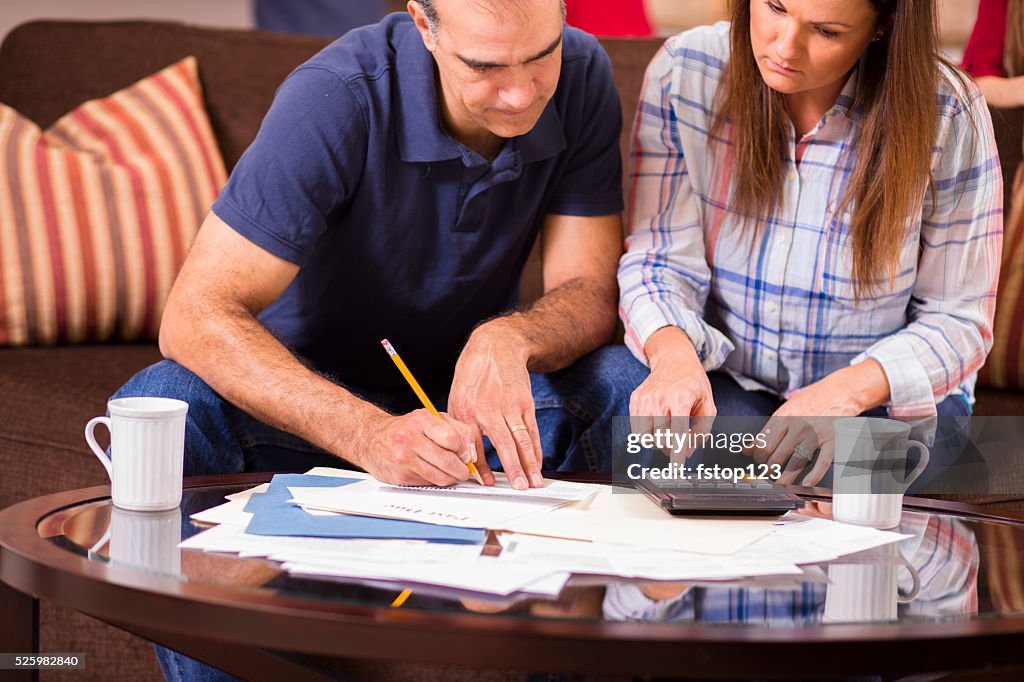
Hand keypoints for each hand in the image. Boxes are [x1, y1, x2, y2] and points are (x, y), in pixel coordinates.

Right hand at [361, 409, 477, 485]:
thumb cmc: (407, 428)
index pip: (452, 439)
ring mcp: (403, 459)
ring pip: (440, 477)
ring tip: (451, 473)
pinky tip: (433, 473)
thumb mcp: (433, 419)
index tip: (467, 454)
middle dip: (462, 470)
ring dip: (451, 478)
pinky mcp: (399, 476)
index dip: (464, 450)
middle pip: (447, 461)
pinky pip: (428, 484)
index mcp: (421, 420)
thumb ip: (458, 430)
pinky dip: (436, 481)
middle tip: (464, 470)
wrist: (372, 439)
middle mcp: (409, 439)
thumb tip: (473, 453)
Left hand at [449, 325, 543, 489]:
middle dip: (513, 469)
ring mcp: (509, 406)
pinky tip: (538, 461)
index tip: (489, 483)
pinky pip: (531, 430)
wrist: (495, 348)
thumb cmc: (472, 378)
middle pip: (504, 445)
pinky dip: (536, 447)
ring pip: (522, 439)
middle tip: (519, 487)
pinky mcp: (524, 402)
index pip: (475, 446)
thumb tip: (468, 459)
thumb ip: (461, 429)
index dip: (482, 467)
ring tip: (534, 481)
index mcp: (466, 412)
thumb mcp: (457, 401)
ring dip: (530, 462)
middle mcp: (488, 409)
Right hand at [630, 327, 715, 460]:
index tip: (676, 469)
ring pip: (645, 437)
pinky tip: (658, 425)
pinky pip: (637, 429)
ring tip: (668, 435)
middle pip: (661, 438)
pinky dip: (647, 434)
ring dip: (658, 443)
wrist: (674, 360)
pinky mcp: (635, 400)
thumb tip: (687, 451)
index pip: (677, 433)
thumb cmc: (693, 383)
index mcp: (681, 398)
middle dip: (671, 449)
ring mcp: (644, 399)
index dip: (677, 454)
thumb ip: (702, 431)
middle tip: (680, 446)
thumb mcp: (708, 405)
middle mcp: (659, 398)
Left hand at [748, 412, 832, 485]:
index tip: (758, 464)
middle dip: (770, 468)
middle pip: (777, 454)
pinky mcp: (831, 442)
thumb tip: (746, 450)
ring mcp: (815, 435)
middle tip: (769, 474)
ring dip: (786, 476)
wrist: (833, 403)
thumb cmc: (805, 414)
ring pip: (797, 460)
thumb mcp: (782, 418)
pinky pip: (822, 461)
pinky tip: (806, 484)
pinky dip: (814, 475)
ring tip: (780, 484)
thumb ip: (765, 434)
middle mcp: (798, 426)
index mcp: (783, 419)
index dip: (758, 457)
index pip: (764, 443)